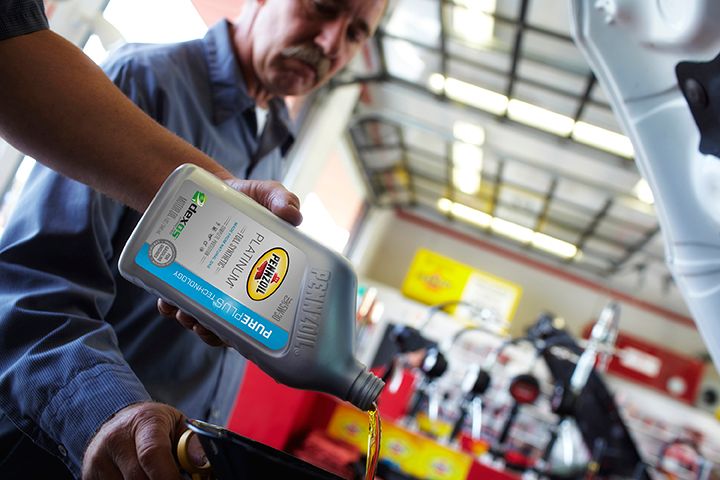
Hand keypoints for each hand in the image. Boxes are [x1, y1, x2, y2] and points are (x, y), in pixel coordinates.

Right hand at [82, 402, 205, 479]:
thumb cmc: (154, 427)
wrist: (119, 423)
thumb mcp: (177, 425)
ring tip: (159, 475)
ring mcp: (97, 460)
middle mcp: (115, 439)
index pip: (152, 454)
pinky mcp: (89, 477)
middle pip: (138, 478)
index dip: (168, 476)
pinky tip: (143, 478)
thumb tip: (202, 462)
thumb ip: (191, 443)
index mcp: (143, 422)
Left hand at [158, 178, 301, 345]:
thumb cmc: (247, 198)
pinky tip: (165, 302)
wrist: (211, 188)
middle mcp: (237, 285)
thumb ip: (280, 199)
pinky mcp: (187, 276)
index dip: (250, 329)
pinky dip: (169, 305)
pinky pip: (176, 299)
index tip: (238, 333)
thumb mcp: (266, 193)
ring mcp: (210, 283)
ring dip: (190, 320)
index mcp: (262, 275)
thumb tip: (293, 215)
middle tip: (203, 325)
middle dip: (213, 330)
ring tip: (182, 313)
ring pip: (202, 315)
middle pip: (228, 322)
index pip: (261, 311)